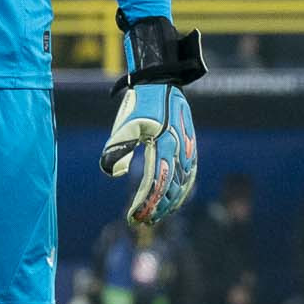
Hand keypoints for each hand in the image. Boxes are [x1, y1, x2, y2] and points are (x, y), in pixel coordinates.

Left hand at [105, 11, 203, 228]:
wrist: (160, 82)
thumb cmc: (138, 103)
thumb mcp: (124, 124)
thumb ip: (117, 149)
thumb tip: (113, 172)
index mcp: (164, 145)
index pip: (155, 183)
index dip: (145, 203)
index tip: (133, 217)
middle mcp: (180, 149)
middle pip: (171, 188)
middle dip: (157, 208)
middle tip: (141, 222)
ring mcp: (188, 148)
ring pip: (183, 184)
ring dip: (171, 202)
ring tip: (156, 216)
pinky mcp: (189, 145)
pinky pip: (190, 174)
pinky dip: (182, 190)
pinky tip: (174, 200)